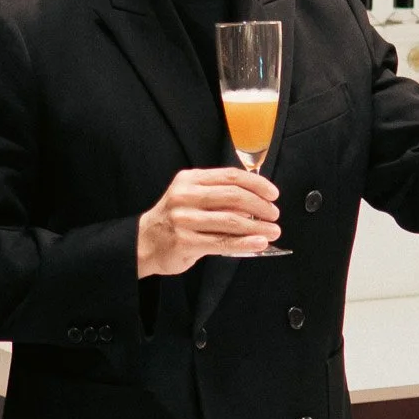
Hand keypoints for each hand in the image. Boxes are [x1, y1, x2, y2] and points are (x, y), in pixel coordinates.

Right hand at [136, 167, 279, 277]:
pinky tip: (260, 243)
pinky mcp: (185, 242)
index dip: (256, 183)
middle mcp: (185, 197)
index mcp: (190, 180)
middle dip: (260, 205)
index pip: (230, 176)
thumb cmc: (175, 219)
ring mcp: (184, 220)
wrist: (144, 242)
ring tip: (273, 230)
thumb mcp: (190, 196)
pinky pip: (222, 242)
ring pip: (230, 221)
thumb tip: (256, 198)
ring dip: (258, 226)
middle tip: (274, 214)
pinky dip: (245, 242)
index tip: (272, 193)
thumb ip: (218, 193)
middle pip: (233, 196)